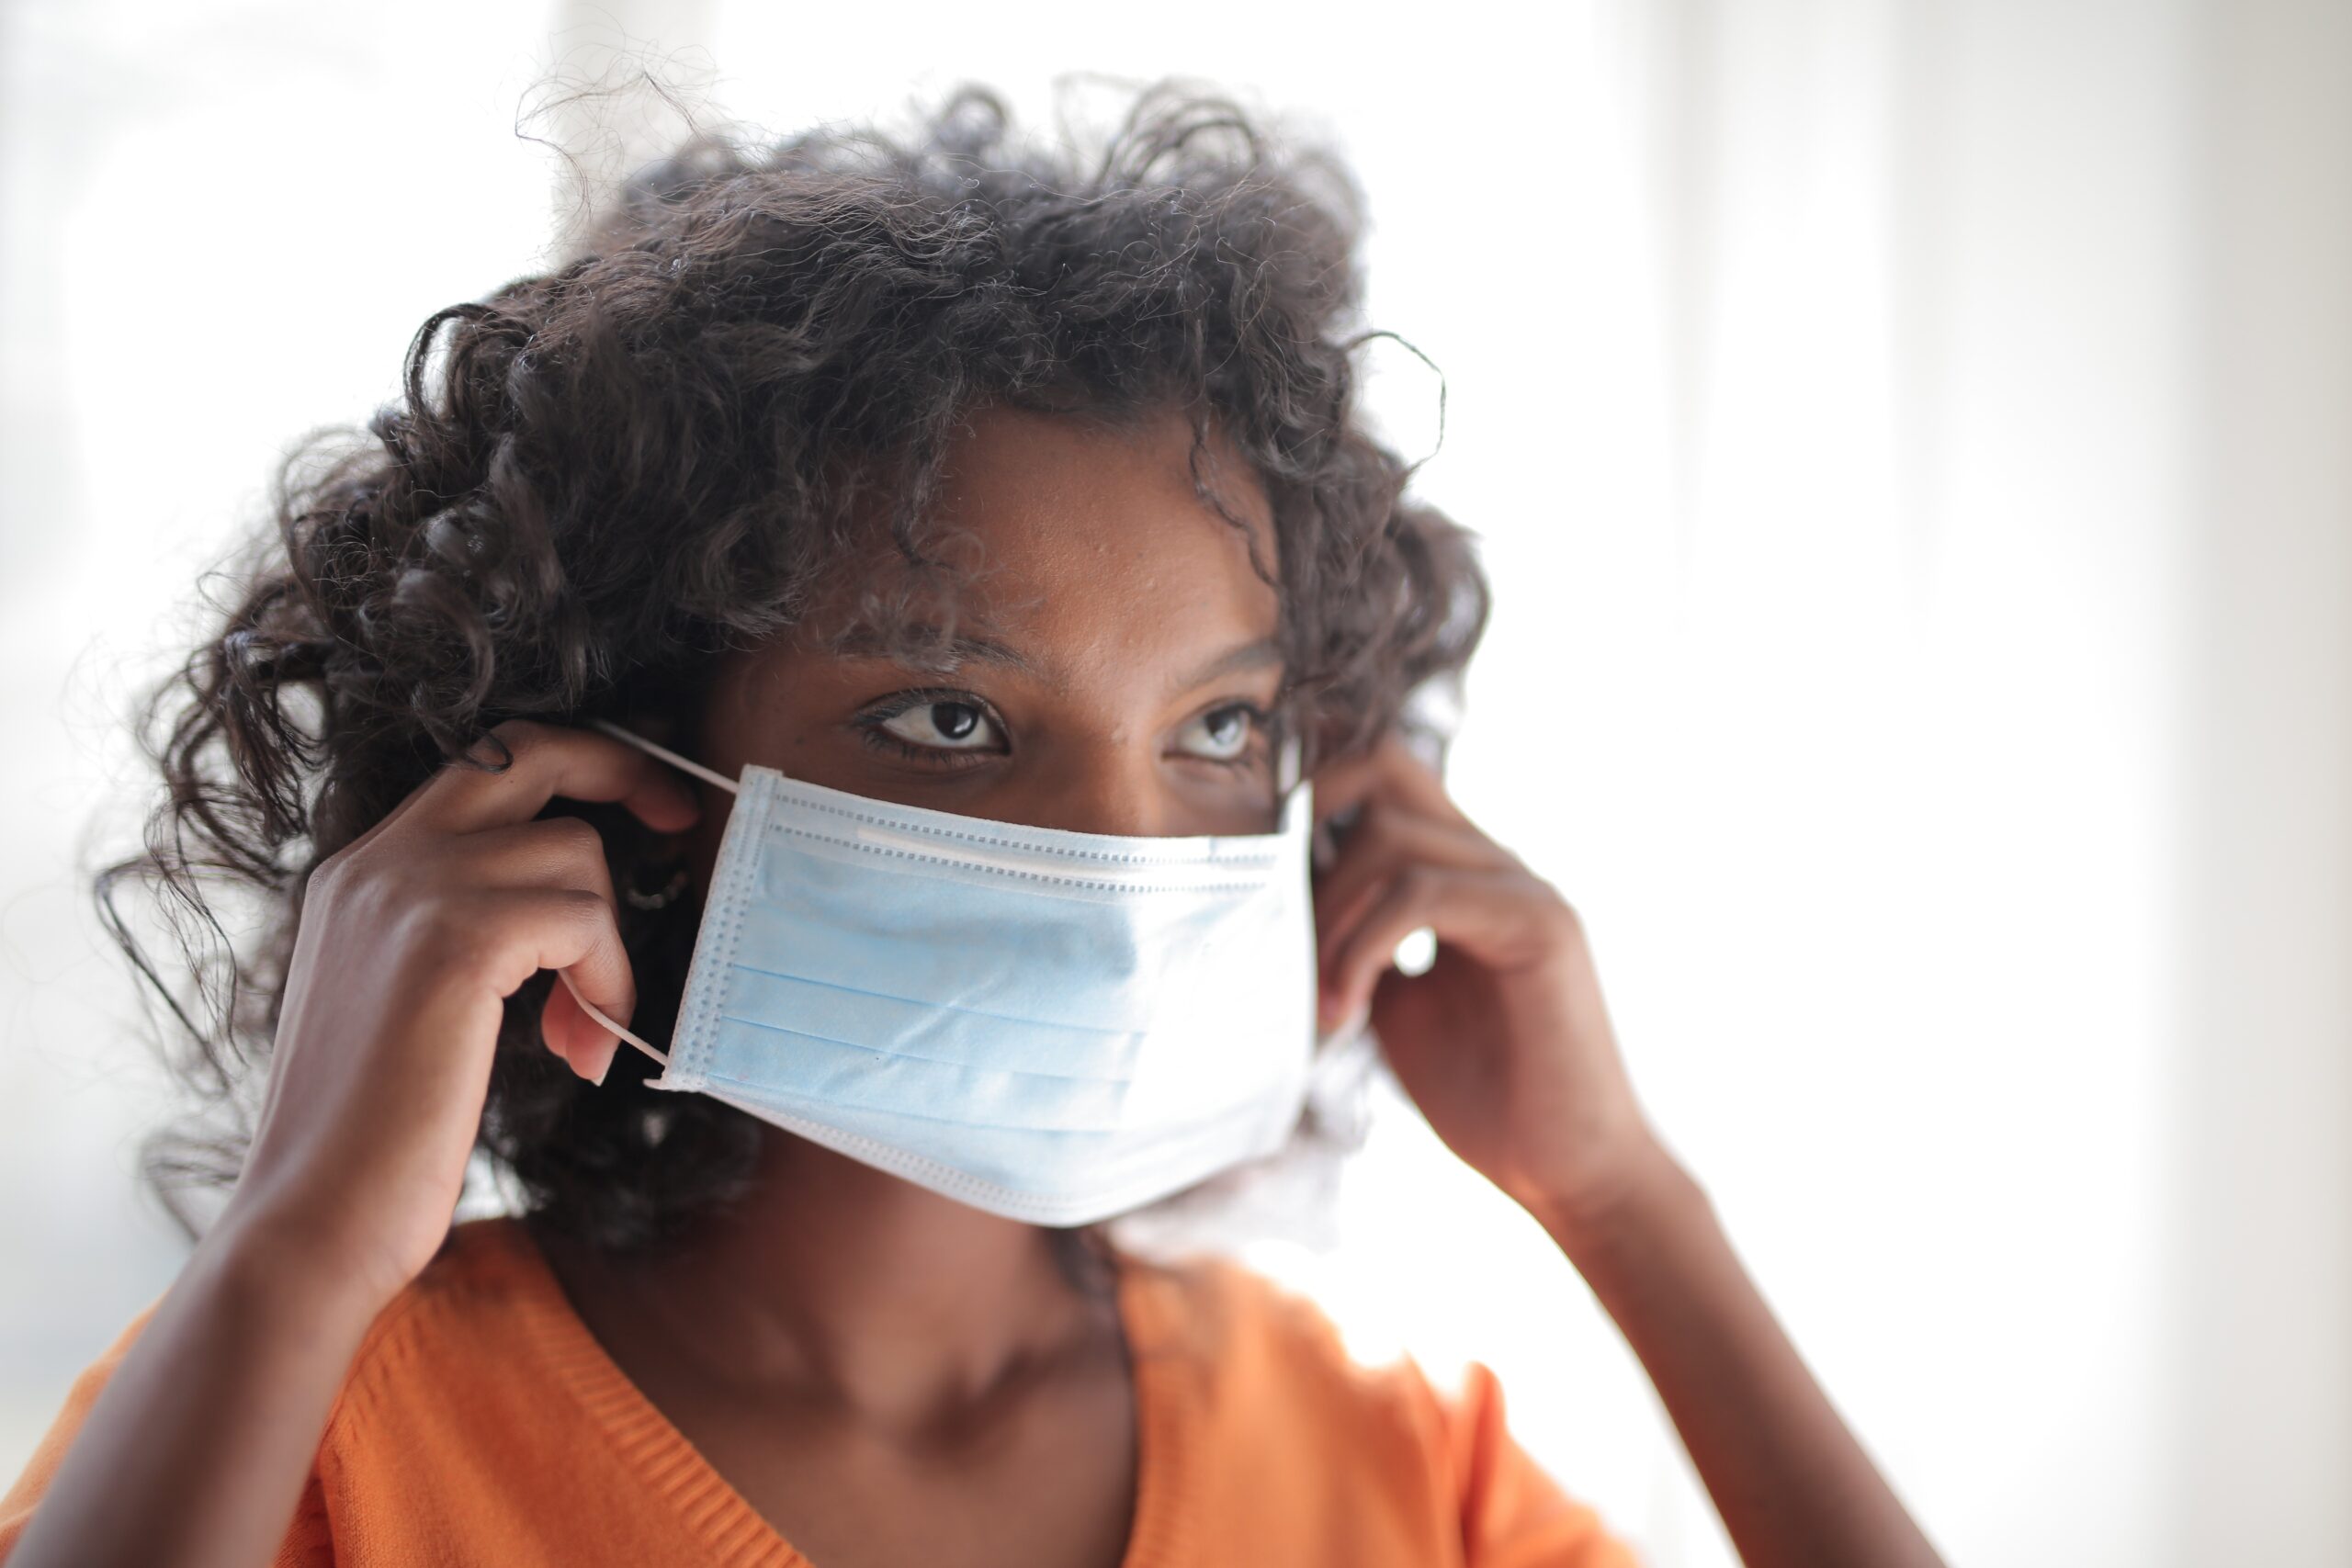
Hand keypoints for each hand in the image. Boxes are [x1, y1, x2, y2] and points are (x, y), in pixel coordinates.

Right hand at [215, 720, 699, 1309]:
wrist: (313, 1220)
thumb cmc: (375, 1140)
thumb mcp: (410, 1006)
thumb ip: (469, 940)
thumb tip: (573, 917)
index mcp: (362, 873)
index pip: (483, 766)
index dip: (574, 769)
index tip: (643, 806)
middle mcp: (377, 862)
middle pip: (526, 748)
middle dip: (622, 767)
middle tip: (679, 821)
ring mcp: (408, 890)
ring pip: (575, 853)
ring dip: (607, 949)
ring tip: (581, 1032)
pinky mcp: (452, 940)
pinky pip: (582, 917)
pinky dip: (605, 980)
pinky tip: (578, 1048)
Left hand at [1311, 734, 1659, 1235]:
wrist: (1568, 1172)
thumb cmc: (1486, 1100)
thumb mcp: (1396, 1008)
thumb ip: (1359, 949)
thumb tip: (1276, 922)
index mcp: (1461, 875)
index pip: (1382, 779)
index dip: (1312, 802)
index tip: (1259, 881)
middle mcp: (1494, 863)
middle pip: (1383, 771)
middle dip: (1308, 839)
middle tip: (1279, 930)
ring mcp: (1523, 886)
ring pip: (1391, 836)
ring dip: (1329, 917)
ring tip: (1320, 1000)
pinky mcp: (1541, 924)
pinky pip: (1422, 892)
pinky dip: (1363, 947)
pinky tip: (1346, 1011)